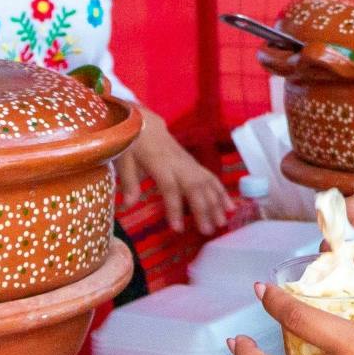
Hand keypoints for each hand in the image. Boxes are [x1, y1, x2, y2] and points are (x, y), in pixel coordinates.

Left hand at [118, 123, 233, 234]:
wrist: (145, 124)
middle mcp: (178, 163)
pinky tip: (229, 207)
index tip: (178, 229)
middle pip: (194, 186)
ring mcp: (189, 163)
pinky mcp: (194, 164)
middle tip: (207, 231)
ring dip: (216, 202)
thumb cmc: (132, 143)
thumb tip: (128, 205)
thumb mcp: (124, 159)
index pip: (169, 187)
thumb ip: (129, 182)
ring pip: (206, 182)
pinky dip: (222, 192)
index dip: (174, 207)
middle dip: (203, 209)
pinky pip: (211, 177)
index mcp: (159, 162)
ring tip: (222, 223)